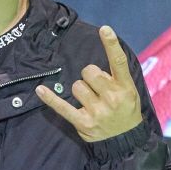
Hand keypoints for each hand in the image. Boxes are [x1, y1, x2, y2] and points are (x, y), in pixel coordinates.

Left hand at [35, 25, 141, 142]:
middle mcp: (112, 98)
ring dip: (81, 91)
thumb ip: (115, 78)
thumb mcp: (129, 92)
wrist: (126, 140)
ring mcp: (97, 111)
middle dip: (90, 76)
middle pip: (89, 72)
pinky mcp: (83, 122)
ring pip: (76, 86)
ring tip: (91, 102)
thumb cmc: (125, 110)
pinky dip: (50, 98)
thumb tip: (93, 67)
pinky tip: (40, 89)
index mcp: (125, 88)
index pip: (118, 62)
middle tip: (97, 88)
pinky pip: (62, 107)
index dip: (111, 44)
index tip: (104, 29)